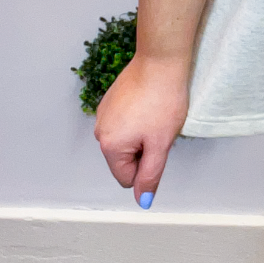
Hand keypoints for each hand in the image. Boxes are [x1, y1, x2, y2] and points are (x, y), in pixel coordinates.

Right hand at [93, 55, 188, 207]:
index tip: (158, 145)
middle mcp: (100, 132)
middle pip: (125, 160)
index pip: (127, 178)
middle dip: (144, 150)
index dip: (147, 167)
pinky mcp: (110, 101)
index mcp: (109, 146)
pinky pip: (124, 123)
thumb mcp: (161, 144)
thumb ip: (151, 175)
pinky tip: (149, 104)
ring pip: (126, 141)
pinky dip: (137, 119)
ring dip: (141, 134)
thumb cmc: (163, 100)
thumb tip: (143, 201)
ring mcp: (103, 114)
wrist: (160, 61)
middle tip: (159, 129)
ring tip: (155, 115)